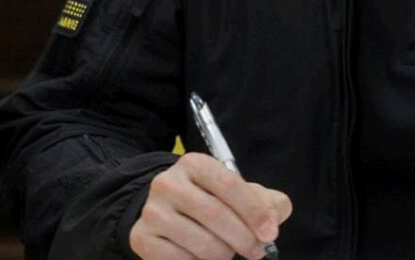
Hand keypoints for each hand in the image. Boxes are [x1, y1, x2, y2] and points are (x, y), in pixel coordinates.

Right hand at [129, 153, 291, 259]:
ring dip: (224, 254)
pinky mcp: (141, 238)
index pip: (229, 185)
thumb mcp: (238, 192)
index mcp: (194, 164)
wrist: (167, 211)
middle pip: (216, 215)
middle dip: (244, 239)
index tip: (269, 233)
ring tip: (230, 253)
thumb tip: (273, 219)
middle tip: (256, 251)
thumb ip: (265, 201)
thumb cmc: (211, 200)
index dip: (254, 211)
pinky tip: (205, 256)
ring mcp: (152, 211)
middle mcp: (168, 183)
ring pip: (200, 242)